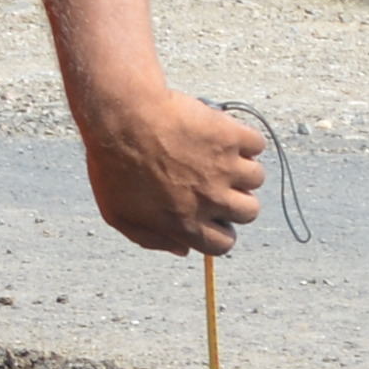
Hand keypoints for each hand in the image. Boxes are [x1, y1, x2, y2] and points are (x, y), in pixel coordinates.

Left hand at [80, 89, 266, 258]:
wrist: (121, 118)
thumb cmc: (112, 165)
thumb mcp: (118, 214)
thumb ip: (150, 239)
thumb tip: (182, 250)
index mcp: (185, 223)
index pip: (224, 244)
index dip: (221, 230)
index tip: (214, 216)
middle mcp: (210, 199)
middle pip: (249, 211)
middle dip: (237, 200)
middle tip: (220, 183)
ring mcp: (223, 167)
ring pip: (256, 177)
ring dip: (242, 167)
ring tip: (221, 155)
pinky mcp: (229, 136)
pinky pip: (256, 144)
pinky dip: (245, 139)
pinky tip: (223, 134)